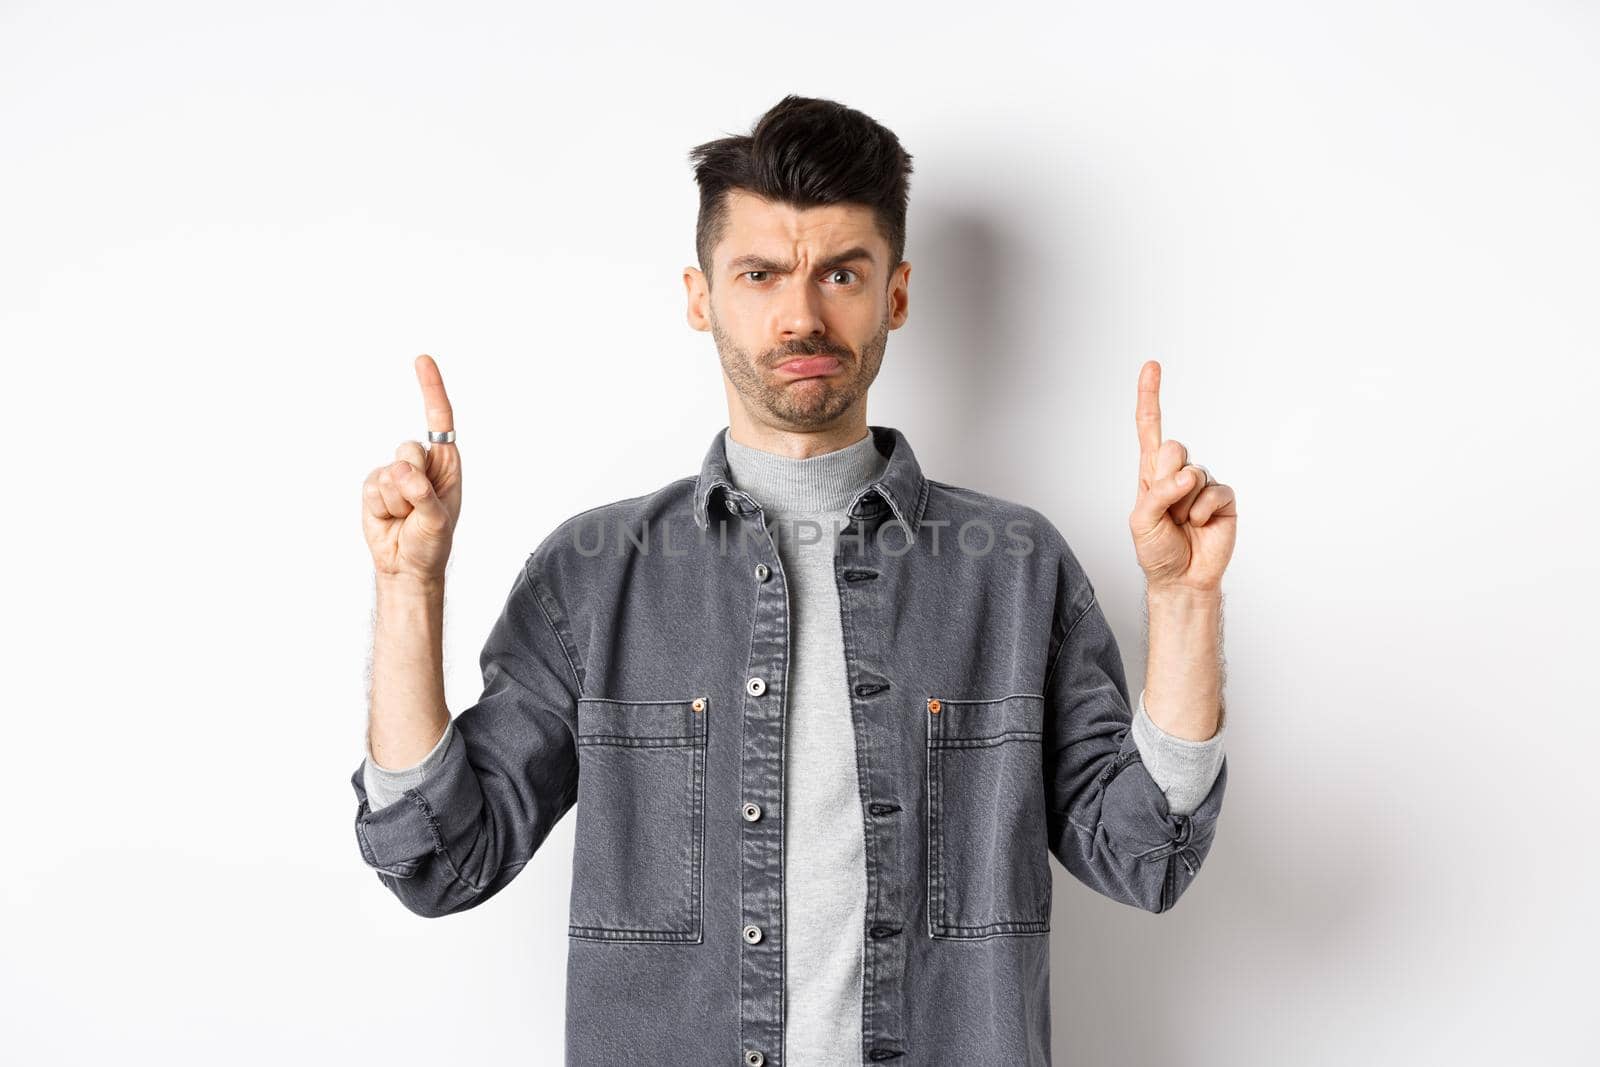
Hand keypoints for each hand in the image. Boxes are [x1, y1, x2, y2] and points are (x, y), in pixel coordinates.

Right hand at [360, 354, 462, 585]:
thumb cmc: (432, 542)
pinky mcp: (374, 487)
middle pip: (408, 450)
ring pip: (387, 472)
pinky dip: (380, 507)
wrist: (406, 565)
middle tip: (419, 507)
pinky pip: (371, 488)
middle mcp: (421, 464)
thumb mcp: (437, 521)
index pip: (439, 419)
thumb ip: (423, 495)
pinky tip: (389, 518)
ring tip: (405, 517)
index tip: (422, 360)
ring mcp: (395, 474)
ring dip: (396, 501)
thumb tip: (403, 473)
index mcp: (446, 464)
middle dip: (412, 482)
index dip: (431, 389)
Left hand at [1128, 360, 1237, 591]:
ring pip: (1193, 473)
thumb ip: (1157, 494)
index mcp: (1152, 472)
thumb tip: (1187, 475)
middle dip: (1166, 480)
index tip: (1151, 366)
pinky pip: (1214, 491)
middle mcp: (1178, 472)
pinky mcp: (1224, 498)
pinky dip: (1202, 512)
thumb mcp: (1142, 522)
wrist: (1182, 578)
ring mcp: (1202, 484)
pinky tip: (1199, 526)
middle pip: (1173, 448)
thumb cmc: (1157, 550)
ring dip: (1182, 505)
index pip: (1150, 428)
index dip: (1150, 396)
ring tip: (1181, 524)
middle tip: (1167, 510)